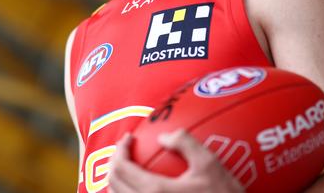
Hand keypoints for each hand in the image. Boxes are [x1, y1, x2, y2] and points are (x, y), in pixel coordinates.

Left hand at [108, 129, 243, 192]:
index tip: (129, 138)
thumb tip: (164, 136)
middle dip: (115, 161)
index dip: (120, 149)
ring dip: (119, 180)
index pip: (121, 168)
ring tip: (130, 166)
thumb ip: (185, 143)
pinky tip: (140, 187)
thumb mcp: (209, 165)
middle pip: (114, 183)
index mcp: (155, 192)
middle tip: (126, 149)